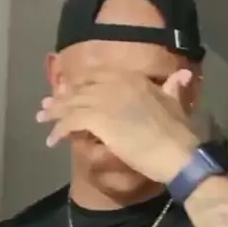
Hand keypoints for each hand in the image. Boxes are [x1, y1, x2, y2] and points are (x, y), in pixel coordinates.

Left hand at [36, 68, 200, 182]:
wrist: (179, 152)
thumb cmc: (180, 132)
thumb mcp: (178, 104)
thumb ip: (174, 88)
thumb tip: (185, 74)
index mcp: (133, 78)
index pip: (98, 75)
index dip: (81, 84)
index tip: (70, 90)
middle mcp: (116, 84)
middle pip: (80, 88)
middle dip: (63, 97)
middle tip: (47, 105)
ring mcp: (105, 100)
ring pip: (72, 103)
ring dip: (55, 113)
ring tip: (42, 120)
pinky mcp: (98, 120)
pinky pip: (71, 121)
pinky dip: (59, 130)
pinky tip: (53, 140)